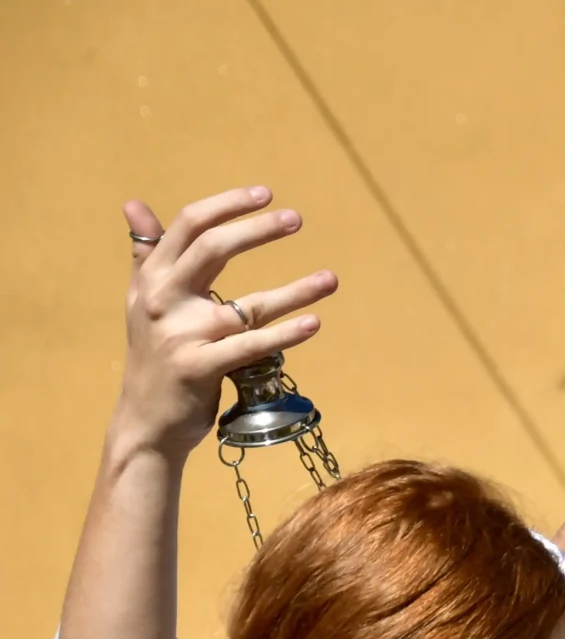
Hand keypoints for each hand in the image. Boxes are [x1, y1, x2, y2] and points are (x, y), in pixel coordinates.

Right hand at [114, 188, 335, 457]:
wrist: (146, 419)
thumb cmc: (154, 356)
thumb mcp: (143, 301)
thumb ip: (146, 255)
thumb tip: (133, 205)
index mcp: (152, 278)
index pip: (188, 226)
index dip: (226, 205)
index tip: (264, 194)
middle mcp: (161, 299)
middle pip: (212, 249)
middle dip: (256, 230)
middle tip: (297, 219)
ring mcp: (179, 335)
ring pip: (245, 305)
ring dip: (295, 291)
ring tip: (331, 279)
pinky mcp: (198, 368)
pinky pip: (250, 347)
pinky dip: (285, 334)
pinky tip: (314, 323)